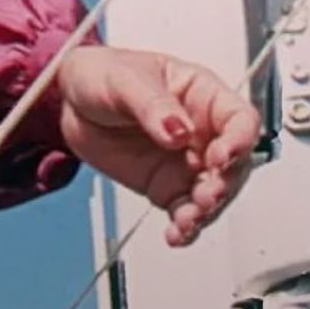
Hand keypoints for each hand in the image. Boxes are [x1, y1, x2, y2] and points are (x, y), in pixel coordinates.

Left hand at [55, 44, 258, 246]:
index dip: (240, 140)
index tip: (222, 156)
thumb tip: (178, 130)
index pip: (239, 119)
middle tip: (206, 195)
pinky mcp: (167, 187)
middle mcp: (202, 132)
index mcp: (201, 95)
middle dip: (225, 184)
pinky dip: (185, 227)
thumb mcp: (123, 79)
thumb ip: (152, 105)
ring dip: (207, 211)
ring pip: (213, 194)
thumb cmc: (101, 74)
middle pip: (234, 164)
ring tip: (188, 220)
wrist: (69, 102)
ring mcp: (187, 163)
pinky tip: (177, 234)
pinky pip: (186, 212)